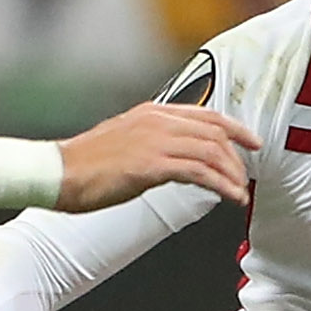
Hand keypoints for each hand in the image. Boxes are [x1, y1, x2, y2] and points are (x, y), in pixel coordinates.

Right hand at [57, 101, 254, 210]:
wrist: (58, 173)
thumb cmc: (86, 165)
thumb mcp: (124, 142)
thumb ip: (151, 142)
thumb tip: (173, 158)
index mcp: (152, 112)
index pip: (206, 115)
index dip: (235, 128)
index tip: (252, 142)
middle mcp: (157, 121)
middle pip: (214, 133)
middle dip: (236, 157)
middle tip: (245, 178)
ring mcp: (155, 141)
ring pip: (211, 152)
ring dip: (231, 175)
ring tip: (239, 193)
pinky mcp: (151, 165)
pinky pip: (199, 172)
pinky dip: (220, 185)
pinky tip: (229, 198)